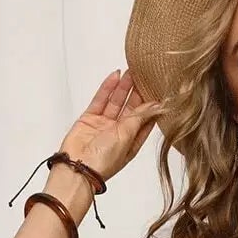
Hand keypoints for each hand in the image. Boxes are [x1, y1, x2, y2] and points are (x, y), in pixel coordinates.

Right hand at [60, 69, 163, 183]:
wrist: (78, 166)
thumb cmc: (103, 161)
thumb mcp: (127, 137)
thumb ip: (139, 118)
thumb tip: (156, 106)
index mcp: (131, 142)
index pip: (144, 121)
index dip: (151, 107)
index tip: (158, 91)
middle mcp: (118, 133)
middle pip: (130, 109)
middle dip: (137, 93)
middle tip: (145, 76)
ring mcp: (103, 125)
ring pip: (116, 102)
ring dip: (124, 87)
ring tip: (132, 71)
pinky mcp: (89, 118)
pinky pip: (100, 100)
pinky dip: (107, 88)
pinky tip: (115, 76)